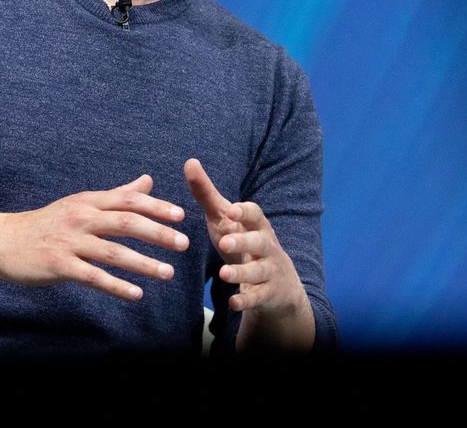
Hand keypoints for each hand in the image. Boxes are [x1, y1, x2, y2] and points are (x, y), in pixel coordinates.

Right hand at [0, 174, 189, 301]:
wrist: (3, 241)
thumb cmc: (47, 223)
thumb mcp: (80, 204)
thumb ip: (116, 195)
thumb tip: (148, 180)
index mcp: (88, 201)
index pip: (128, 200)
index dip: (156, 207)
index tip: (181, 215)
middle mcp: (80, 218)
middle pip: (125, 222)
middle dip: (157, 233)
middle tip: (183, 243)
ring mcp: (69, 242)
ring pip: (113, 252)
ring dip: (143, 263)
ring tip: (167, 273)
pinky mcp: (59, 265)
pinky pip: (93, 277)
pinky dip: (116, 286)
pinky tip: (136, 295)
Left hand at [184, 157, 314, 351]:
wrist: (277, 283)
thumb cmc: (243, 241)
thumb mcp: (224, 219)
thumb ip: (207, 194)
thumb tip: (189, 161)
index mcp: (256, 225)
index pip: (256, 214)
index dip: (245, 212)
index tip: (231, 210)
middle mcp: (267, 246)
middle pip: (261, 241)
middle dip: (244, 241)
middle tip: (225, 242)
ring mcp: (270, 270)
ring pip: (260, 270)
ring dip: (243, 272)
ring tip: (224, 274)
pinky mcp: (268, 294)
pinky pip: (258, 297)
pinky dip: (246, 300)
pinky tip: (232, 303)